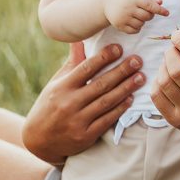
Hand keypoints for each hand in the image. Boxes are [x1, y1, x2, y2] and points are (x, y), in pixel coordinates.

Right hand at [23, 42, 144, 164]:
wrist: (39, 140)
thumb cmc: (50, 105)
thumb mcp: (57, 83)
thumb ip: (72, 63)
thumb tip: (80, 39)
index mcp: (62, 87)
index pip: (86, 68)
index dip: (104, 57)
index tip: (119, 48)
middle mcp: (69, 103)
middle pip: (101, 84)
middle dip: (121, 71)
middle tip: (137, 60)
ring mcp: (77, 120)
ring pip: (106, 101)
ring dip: (126, 88)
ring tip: (141, 77)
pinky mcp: (85, 136)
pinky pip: (107, 120)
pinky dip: (120, 108)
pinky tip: (131, 98)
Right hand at [102, 0, 168, 33]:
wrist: (106, 2)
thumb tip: (160, 3)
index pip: (149, 5)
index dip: (159, 9)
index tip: (167, 13)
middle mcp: (128, 8)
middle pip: (147, 16)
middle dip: (150, 15)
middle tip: (146, 11)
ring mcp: (123, 18)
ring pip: (142, 24)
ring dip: (143, 21)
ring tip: (137, 14)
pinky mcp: (119, 25)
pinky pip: (135, 31)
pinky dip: (138, 27)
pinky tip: (133, 20)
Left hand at [152, 30, 179, 135]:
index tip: (177, 34)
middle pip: (177, 70)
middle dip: (170, 54)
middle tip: (172, 49)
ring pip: (164, 83)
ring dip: (162, 67)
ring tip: (169, 63)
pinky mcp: (176, 120)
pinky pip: (157, 96)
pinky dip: (157, 82)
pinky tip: (165, 78)